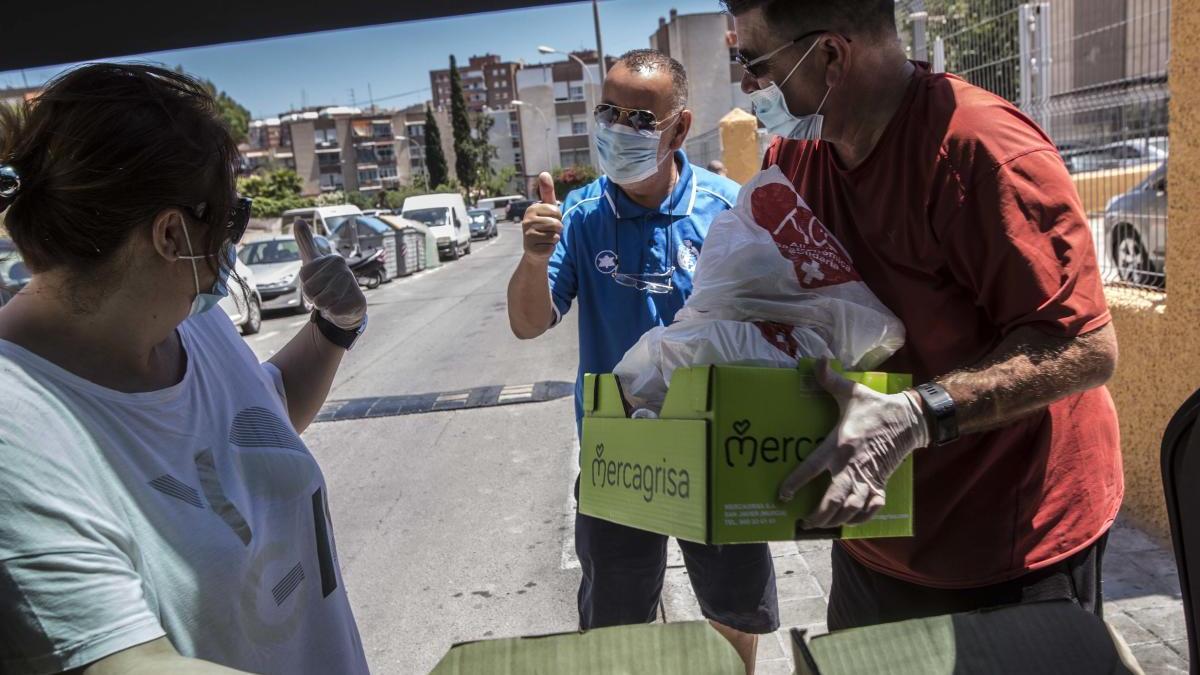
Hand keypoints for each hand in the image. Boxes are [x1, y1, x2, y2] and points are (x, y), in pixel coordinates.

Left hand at [294, 220, 365, 330]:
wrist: (345, 307)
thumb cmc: (327, 283)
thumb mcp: (313, 262)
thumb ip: (306, 241)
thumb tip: (298, 220)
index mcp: (333, 259)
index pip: (303, 276)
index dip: (306, 284)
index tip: (317, 283)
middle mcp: (344, 269)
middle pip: (310, 290)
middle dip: (313, 297)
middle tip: (323, 294)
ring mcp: (352, 285)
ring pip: (321, 301)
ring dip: (323, 306)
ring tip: (330, 302)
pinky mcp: (358, 301)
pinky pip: (333, 311)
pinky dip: (333, 313)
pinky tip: (340, 308)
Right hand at [522, 172, 562, 261]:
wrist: (536, 249)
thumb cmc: (544, 225)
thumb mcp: (548, 207)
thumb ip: (547, 191)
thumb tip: (544, 172)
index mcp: (531, 209)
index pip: (557, 211)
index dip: (558, 217)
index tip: (550, 219)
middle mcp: (526, 221)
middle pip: (557, 224)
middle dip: (558, 229)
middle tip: (549, 230)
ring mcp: (527, 236)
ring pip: (555, 236)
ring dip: (554, 238)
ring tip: (546, 238)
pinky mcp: (531, 249)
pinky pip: (551, 246)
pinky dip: (551, 248)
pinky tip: (543, 246)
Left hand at [778, 360, 930, 527]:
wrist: (910, 418)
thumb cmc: (876, 407)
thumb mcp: (852, 392)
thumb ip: (830, 380)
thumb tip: (818, 360)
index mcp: (839, 443)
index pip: (811, 467)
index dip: (795, 483)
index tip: (782, 495)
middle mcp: (852, 464)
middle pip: (833, 498)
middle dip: (818, 515)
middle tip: (805, 523)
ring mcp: (868, 475)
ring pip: (851, 507)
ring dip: (837, 520)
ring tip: (822, 526)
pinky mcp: (882, 482)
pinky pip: (872, 507)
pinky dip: (862, 518)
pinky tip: (851, 524)